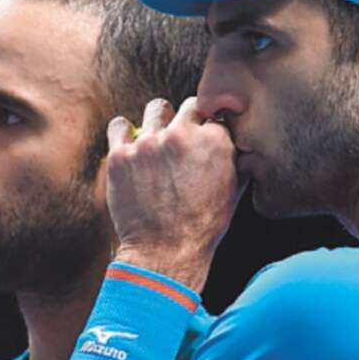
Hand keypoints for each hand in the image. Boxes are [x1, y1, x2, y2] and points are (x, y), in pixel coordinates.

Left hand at [105, 97, 244, 290]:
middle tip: (183, 139)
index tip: (203, 138)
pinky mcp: (120, 154)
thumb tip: (239, 145)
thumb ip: (236, 160)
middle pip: (189, 106)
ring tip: (156, 141)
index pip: (214, 116)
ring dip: (158, 121)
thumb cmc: (202, 226)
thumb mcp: (233, 191)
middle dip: (188, 120)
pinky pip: (118, 126)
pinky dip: (123, 133)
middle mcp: (181, 135)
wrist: (165, 253)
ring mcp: (148, 143)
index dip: (210, 128)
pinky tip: (129, 145)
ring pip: (155, 109)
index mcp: (215, 141)